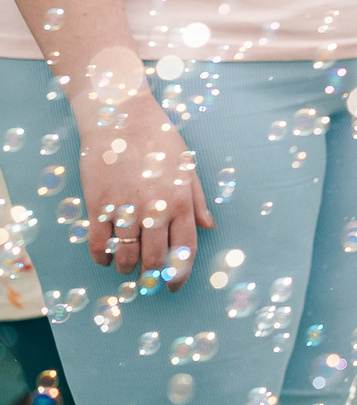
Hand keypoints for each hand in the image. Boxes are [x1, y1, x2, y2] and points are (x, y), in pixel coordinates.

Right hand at [74, 56, 212, 288]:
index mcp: (181, 200)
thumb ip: (198, 200)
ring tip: (127, 267)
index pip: (185, 249)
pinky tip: (106, 257)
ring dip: (126, 269)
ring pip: (125, 256)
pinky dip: (102, 257)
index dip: (179, 274)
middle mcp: (155, 207)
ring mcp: (126, 207)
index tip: (173, 286)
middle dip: (150, 277)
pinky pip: (98, 244)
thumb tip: (211, 227)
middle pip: (154, 259)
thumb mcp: (187, 166)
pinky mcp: (99, 204)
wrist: (121, 117)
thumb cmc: (159, 140)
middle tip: (146, 280)